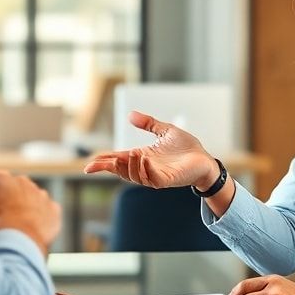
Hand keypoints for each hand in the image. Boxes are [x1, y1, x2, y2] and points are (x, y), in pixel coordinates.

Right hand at [0, 170, 60, 254]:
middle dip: (11, 200)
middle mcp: (23, 182)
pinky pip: (49, 212)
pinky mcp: (53, 209)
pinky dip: (44, 219)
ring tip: (19, 227)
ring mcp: (41, 195)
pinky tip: (34, 230)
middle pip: (16, 189)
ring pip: (33, 200)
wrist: (17, 235)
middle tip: (4, 219)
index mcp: (1, 178)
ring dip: (28, 209)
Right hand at [83, 110, 218, 190]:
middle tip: (93, 166)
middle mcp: (145, 167)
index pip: (118, 160)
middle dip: (107, 168)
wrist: (205, 159)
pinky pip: (151, 177)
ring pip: (133, 175)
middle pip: (120, 170)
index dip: (104, 162)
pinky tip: (143, 158)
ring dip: (128, 166)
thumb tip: (130, 115)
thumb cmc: (186, 147)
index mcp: (142, 156)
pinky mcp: (166, 180)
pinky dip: (144, 169)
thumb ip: (149, 124)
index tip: (89, 164)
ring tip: (129, 153)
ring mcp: (154, 175)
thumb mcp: (165, 131)